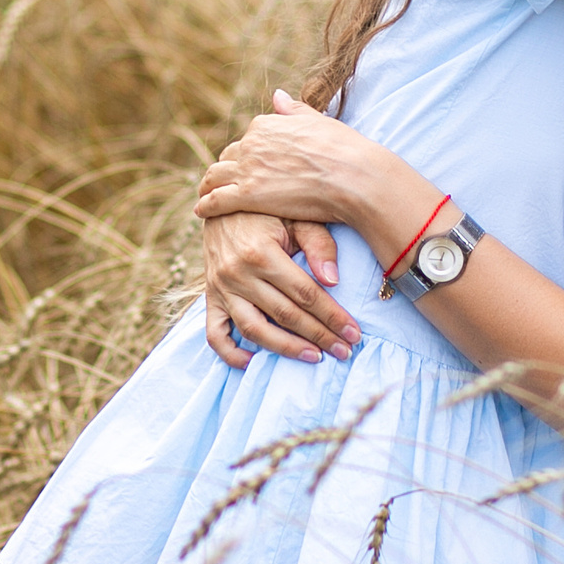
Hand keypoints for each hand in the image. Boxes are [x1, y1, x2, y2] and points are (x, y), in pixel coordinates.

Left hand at [195, 91, 405, 228]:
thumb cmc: (345, 150)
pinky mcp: (247, 195)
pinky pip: (215, 200)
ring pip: (214, 177)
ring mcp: (248, 169)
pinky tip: (201, 211)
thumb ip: (294, 109)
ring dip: (207, 186)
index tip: (243, 164)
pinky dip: (205, 205)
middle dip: (223, 168)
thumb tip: (277, 94)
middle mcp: (252, 143)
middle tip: (219, 182)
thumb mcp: (319, 121)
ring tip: (204, 195)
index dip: (245, 153)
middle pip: (228, 156)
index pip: (247, 139)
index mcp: (267, 124)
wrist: (354, 176)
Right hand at [201, 210, 360, 368]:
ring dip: (286, 349)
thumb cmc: (268, 209)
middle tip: (345, 351)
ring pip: (253, 330)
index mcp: (261, 252)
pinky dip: (231, 353)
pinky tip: (254, 362)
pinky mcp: (209, 296)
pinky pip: (215, 333)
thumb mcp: (296, 215)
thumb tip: (334, 281)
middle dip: (319, 336)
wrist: (221, 201)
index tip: (354, 333)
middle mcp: (237, 273)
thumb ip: (318, 243)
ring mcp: (220, 288)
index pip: (305, 294)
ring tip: (314, 358)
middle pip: (285, 315)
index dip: (332, 316)